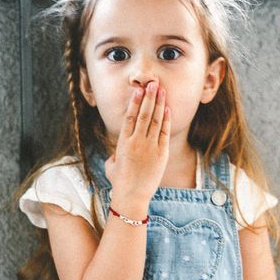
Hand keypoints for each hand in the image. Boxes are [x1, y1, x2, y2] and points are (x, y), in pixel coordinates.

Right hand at [105, 81, 170, 212]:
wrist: (132, 196)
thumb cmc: (120, 182)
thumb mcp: (112, 166)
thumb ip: (114, 155)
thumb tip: (116, 154)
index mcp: (123, 143)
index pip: (130, 117)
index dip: (135, 102)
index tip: (138, 90)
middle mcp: (136, 142)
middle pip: (144, 114)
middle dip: (149, 97)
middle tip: (153, 84)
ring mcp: (149, 147)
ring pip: (155, 120)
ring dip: (159, 104)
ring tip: (161, 91)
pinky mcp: (161, 154)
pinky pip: (165, 132)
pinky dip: (166, 120)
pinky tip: (168, 109)